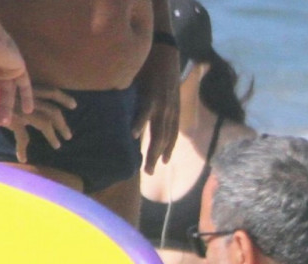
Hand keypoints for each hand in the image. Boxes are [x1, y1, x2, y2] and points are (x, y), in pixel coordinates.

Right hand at [6, 87, 76, 162]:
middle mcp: (27, 99)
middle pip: (53, 110)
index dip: (64, 98)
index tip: (73, 105)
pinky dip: (22, 148)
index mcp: (28, 90)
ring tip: (58, 145)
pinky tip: (22, 158)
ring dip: (53, 135)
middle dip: (63, 123)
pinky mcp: (13, 119)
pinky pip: (22, 137)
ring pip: (45, 122)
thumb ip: (17, 104)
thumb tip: (24, 113)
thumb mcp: (7, 97)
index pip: (52, 91)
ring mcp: (22, 109)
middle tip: (69, 136)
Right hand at [132, 43, 179, 174]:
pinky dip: (140, 124)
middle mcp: (170, 109)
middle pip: (164, 138)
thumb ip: (157, 100)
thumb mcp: (164, 87)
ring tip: (146, 167)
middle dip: (158, 156)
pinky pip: (144, 112)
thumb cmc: (160, 66)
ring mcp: (161, 103)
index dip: (169, 148)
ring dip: (152, 151)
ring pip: (157, 132)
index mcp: (173, 108)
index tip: (165, 162)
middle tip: (151, 172)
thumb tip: (150, 109)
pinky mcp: (151, 93)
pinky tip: (134, 137)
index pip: (172, 133)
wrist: (164, 46)